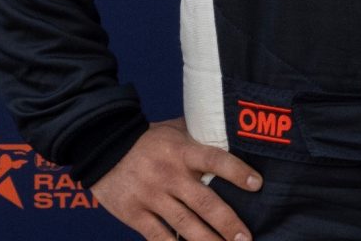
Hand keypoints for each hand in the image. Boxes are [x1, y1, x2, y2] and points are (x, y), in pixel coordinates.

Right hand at [91, 117, 261, 240]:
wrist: (102, 146)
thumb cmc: (146, 139)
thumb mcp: (173, 130)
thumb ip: (198, 135)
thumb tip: (228, 133)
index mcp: (182, 150)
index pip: (215, 159)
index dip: (237, 171)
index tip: (257, 184)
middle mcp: (169, 174)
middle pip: (204, 201)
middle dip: (227, 222)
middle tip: (246, 239)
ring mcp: (152, 196)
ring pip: (185, 225)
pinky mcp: (135, 214)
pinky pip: (158, 237)